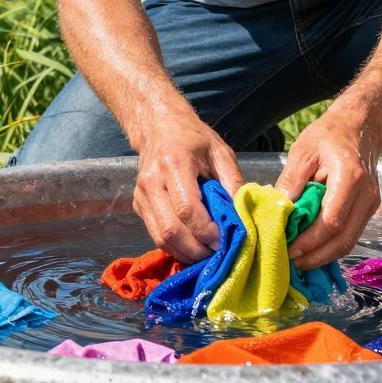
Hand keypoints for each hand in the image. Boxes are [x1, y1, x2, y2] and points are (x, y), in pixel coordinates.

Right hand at [132, 115, 243, 263]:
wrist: (158, 127)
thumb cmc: (194, 138)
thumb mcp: (221, 153)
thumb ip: (233, 183)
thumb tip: (244, 216)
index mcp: (173, 164)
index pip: (187, 209)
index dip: (206, 231)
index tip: (223, 241)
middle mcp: (152, 182)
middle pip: (170, 230)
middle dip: (196, 249)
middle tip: (218, 255)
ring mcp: (141, 195)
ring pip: (160, 238)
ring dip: (185, 253)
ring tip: (207, 255)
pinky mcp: (138, 206)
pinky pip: (156, 235)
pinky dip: (176, 247)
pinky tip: (194, 247)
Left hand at [276, 109, 381, 268]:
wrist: (361, 125)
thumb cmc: (329, 134)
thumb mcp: (303, 151)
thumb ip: (291, 180)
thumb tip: (279, 210)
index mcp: (350, 179)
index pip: (331, 222)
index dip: (309, 242)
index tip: (288, 249)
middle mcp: (366, 196)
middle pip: (343, 240)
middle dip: (316, 257)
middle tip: (291, 263)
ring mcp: (371, 204)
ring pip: (349, 242)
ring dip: (324, 256)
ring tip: (299, 260)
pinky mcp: (369, 208)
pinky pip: (351, 234)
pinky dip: (332, 246)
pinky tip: (313, 249)